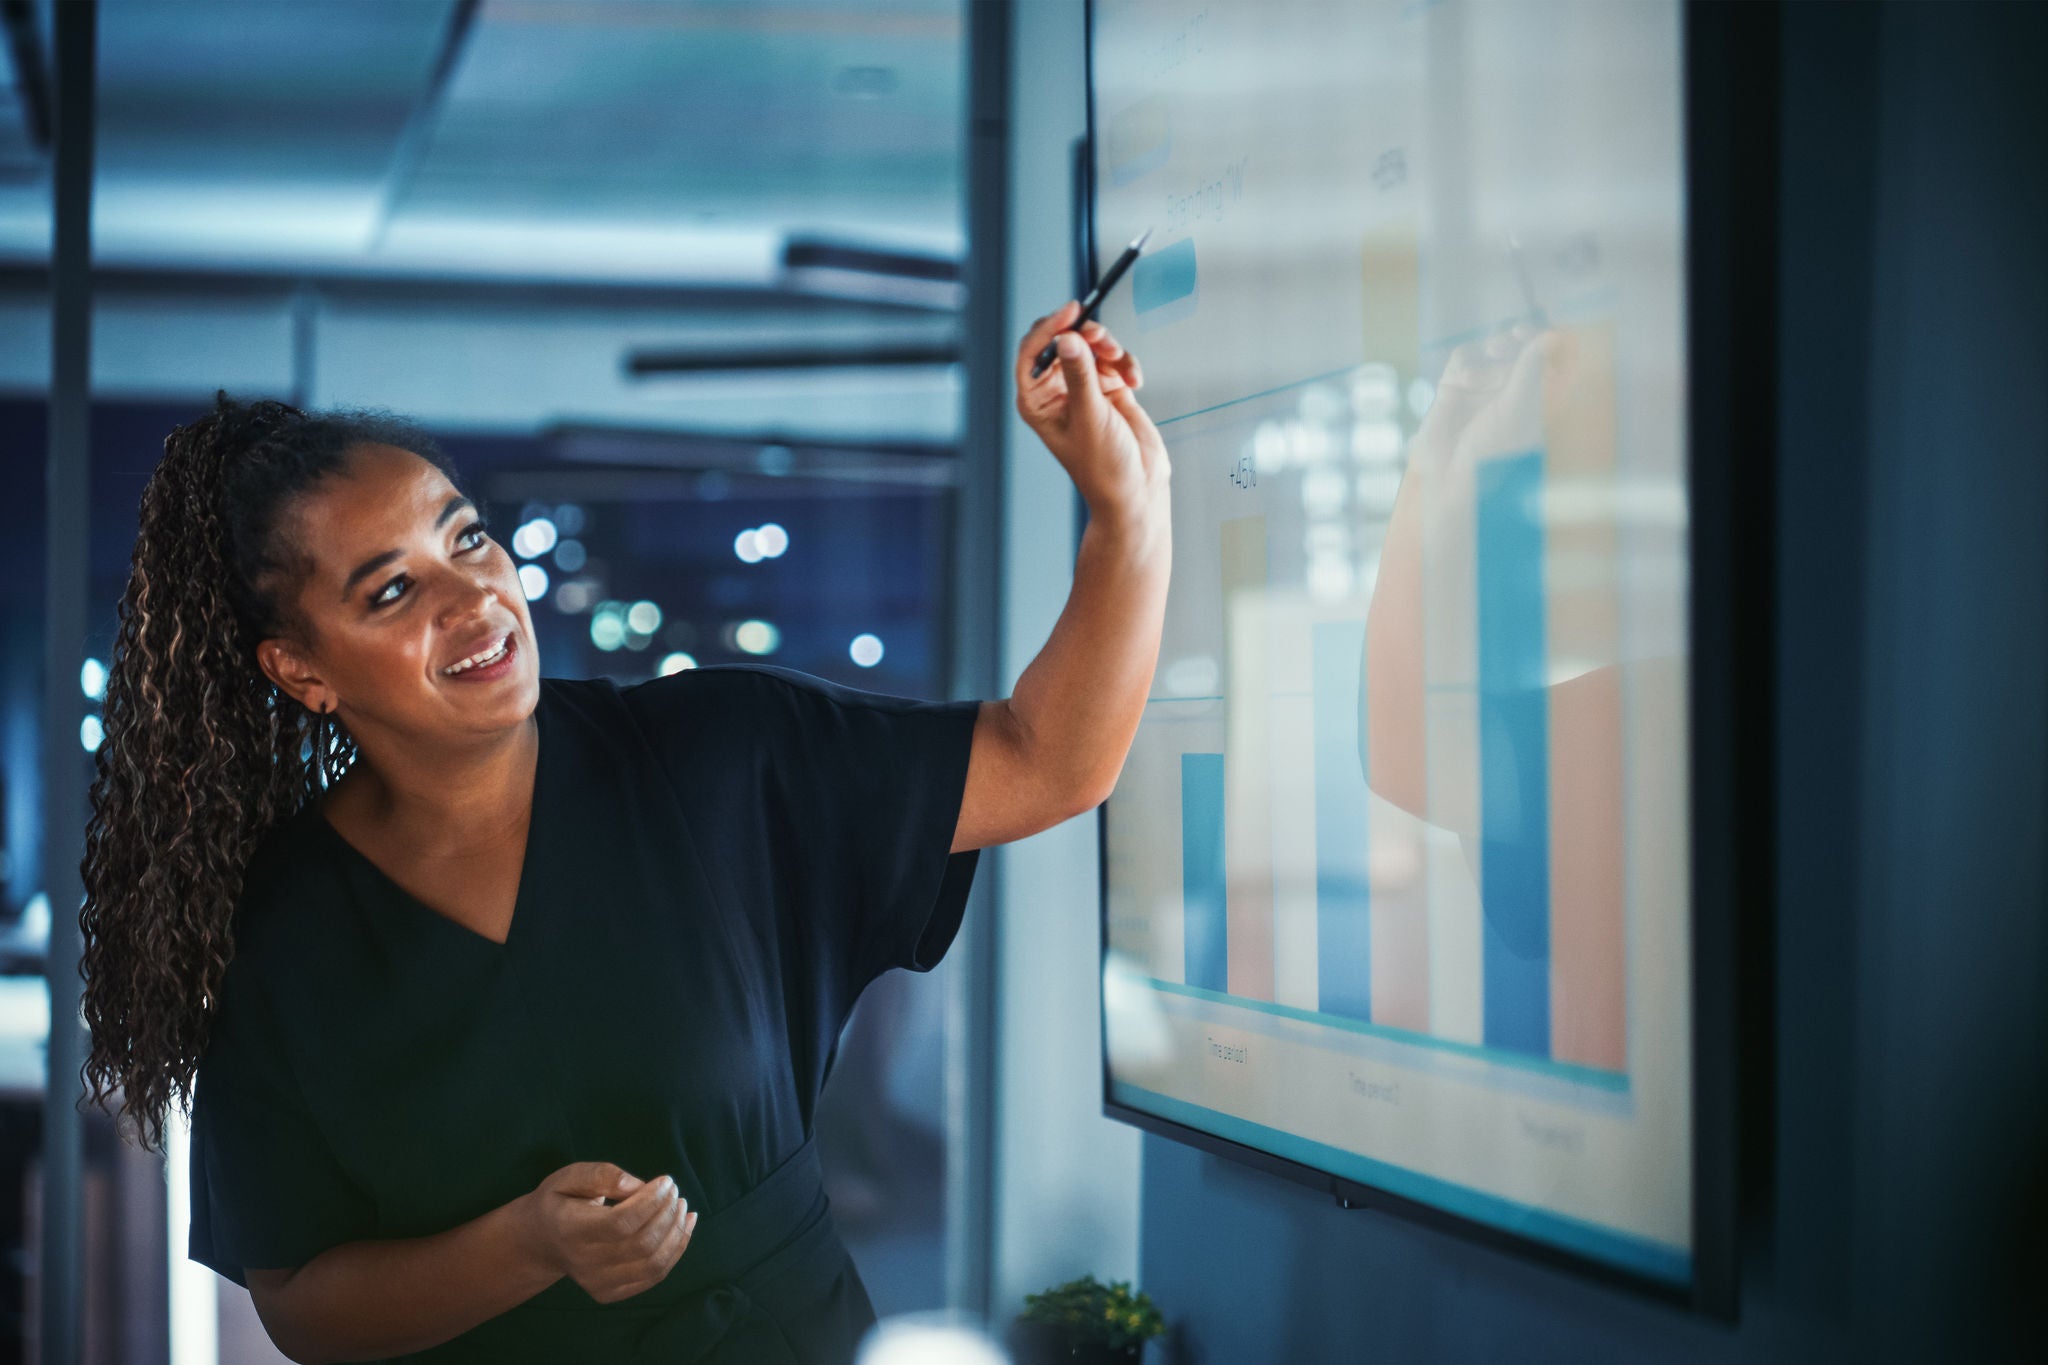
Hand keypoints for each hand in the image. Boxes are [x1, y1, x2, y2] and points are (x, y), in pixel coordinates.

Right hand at [523, 1160, 696, 1304]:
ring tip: (682, 1206)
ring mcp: (598, 1284)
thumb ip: (602, 1176)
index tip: (666, 1180)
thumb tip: (637, 1186)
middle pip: (642, 1245)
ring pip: (654, 1265)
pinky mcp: (611, 1293)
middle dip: (667, 1214)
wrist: (542, 1241)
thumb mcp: (570, 1177)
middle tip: (674, 1190)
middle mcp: (584, 1264)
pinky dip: (677, 1250)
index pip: (621, 1223)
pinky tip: (685, 1225)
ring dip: (677, 1233)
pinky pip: (654, 1276)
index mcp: (571, 1231)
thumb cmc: (561, 1201)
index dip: (651, 1201)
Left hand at [1015, 301, 1170, 518]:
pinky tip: (1134, 382)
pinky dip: (1126, 364)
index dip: (1049, 328)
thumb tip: (1068, 337)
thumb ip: (1080, 374)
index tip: (1072, 312)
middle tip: (1103, 339)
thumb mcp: (1090, 417)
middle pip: (1062, 342)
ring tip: (1123, 366)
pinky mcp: (1109, 389)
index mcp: (1037, 401)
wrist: (1137, 490)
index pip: (1032, 352)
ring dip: (1109, 349)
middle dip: (1084, 336)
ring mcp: (1083, 389)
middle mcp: (1056, 391)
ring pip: (1091, 346)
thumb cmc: (1104, 466)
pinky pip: (1114, 360)